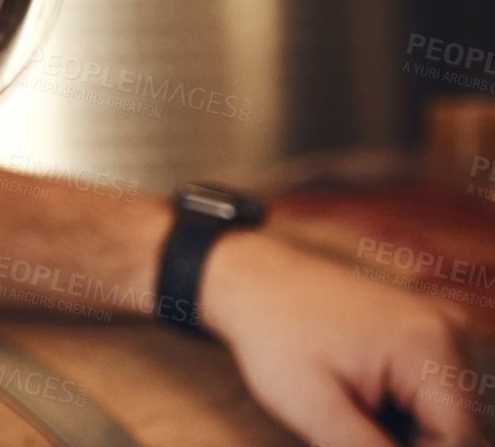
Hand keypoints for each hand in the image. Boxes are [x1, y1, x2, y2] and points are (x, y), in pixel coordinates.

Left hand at [201, 229, 478, 446]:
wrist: (251, 278)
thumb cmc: (272, 335)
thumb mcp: (315, 410)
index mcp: (428, 346)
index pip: (458, 438)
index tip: (356, 439)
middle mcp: (448, 330)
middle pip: (453, 426)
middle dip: (404, 441)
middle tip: (343, 426)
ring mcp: (438, 326)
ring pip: (441, 412)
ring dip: (402, 429)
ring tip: (347, 410)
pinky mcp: (422, 330)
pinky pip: (429, 391)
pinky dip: (398, 409)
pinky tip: (356, 397)